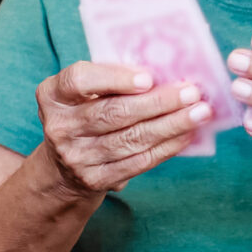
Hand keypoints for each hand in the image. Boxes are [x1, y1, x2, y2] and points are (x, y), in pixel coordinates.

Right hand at [35, 63, 210, 195]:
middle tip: (191, 93)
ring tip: (199, 112)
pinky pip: (138, 161)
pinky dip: (166, 147)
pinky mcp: (95, 179)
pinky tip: (186, 135)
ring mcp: (75, 156)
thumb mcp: (81, 93)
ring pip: (131, 139)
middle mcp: (59, 126)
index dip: (114, 78)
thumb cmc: (82, 114)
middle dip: (158, 102)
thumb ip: (109, 79)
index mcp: (52, 95)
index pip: (78, 81)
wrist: (62, 168)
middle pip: (113, 112)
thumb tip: (162, 71)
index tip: (148, 78)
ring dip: (170, 125)